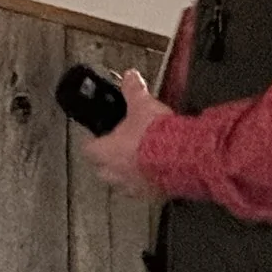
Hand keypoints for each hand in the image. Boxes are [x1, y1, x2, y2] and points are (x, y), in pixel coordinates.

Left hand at [82, 69, 172, 199]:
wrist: (182, 157)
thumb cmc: (155, 135)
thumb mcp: (142, 104)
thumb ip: (133, 90)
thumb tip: (130, 76)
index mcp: (107, 152)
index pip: (89, 149)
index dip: (92, 141)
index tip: (98, 136)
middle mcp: (116, 173)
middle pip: (102, 170)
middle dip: (109, 161)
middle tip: (118, 148)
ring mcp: (134, 187)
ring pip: (122, 182)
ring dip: (128, 172)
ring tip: (140, 160)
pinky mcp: (153, 195)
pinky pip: (145, 189)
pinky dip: (148, 180)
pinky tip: (158, 170)